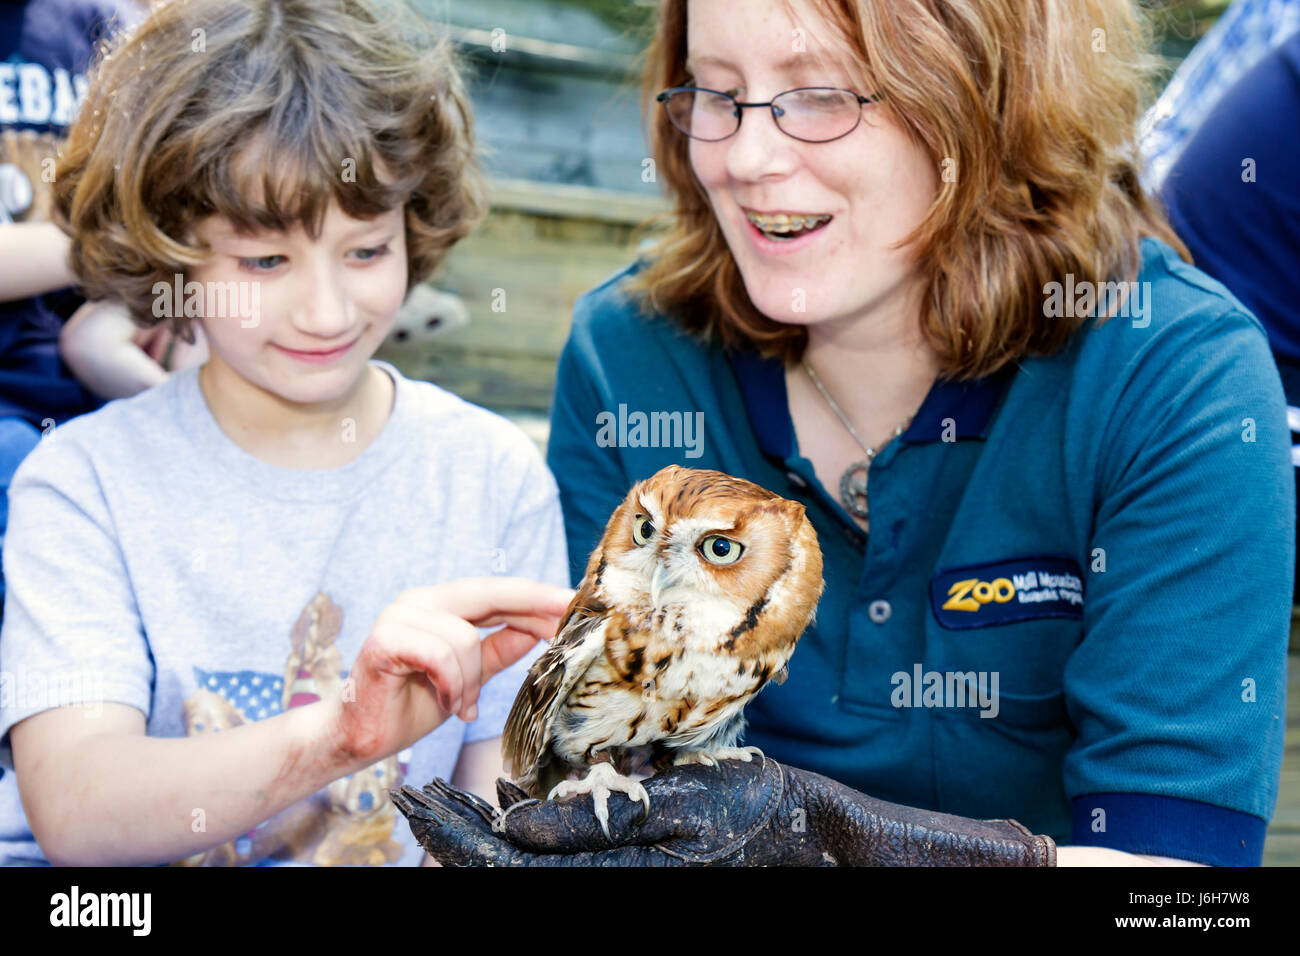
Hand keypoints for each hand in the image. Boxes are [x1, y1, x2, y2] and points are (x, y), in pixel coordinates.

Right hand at [326, 578, 572, 766]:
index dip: (535, 596)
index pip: (496, 592)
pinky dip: (451, 684)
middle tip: (563, 627)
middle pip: (488, 594)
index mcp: (440, 605)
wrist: (359, 735)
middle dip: (531, 609)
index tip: (574, 602)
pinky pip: (441, 654)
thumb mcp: (468, 677)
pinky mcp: (385, 640)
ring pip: (466, 638)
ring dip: (470, 681)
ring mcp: (400, 616)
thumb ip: (496, 651)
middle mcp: (420, 601)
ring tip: (460, 704)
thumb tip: (534, 630)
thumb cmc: (409, 703)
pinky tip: (446, 703)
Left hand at [393, 757, 1056, 865]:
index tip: (410, 797)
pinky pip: (564, 858)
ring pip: (529, 867)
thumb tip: (513, 821)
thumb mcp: (681, 807)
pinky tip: (514, 802)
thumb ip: (594, 820)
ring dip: (481, 835)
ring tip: (445, 798)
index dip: (450, 835)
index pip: (506, 868)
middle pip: (506, 872)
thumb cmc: (759, 816)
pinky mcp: (632, 864)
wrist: (812, 840)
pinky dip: (528, 832)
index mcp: (612, 878)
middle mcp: (608, 884)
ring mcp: (619, 878)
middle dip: (452, 835)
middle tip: (408, 795)